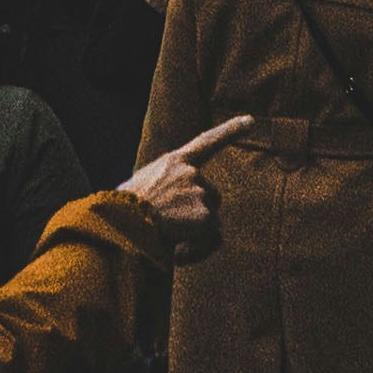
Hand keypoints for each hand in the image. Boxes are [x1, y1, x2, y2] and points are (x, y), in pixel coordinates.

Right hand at [121, 113, 250, 249]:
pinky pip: (212, 239)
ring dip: (195, 234)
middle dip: (198, 215)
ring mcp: (200, 192)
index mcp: (173, 162)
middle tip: (171, 229)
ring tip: (167, 239)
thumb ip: (164, 189)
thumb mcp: (140, 188)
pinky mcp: (206, 216)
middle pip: (211, 197)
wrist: (122, 225)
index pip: (206, 142)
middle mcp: (191, 172)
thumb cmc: (122, 213)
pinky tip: (177, 252)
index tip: (251, 120)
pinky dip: (198, 250)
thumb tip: (173, 211)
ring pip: (210, 220)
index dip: (230, 130)